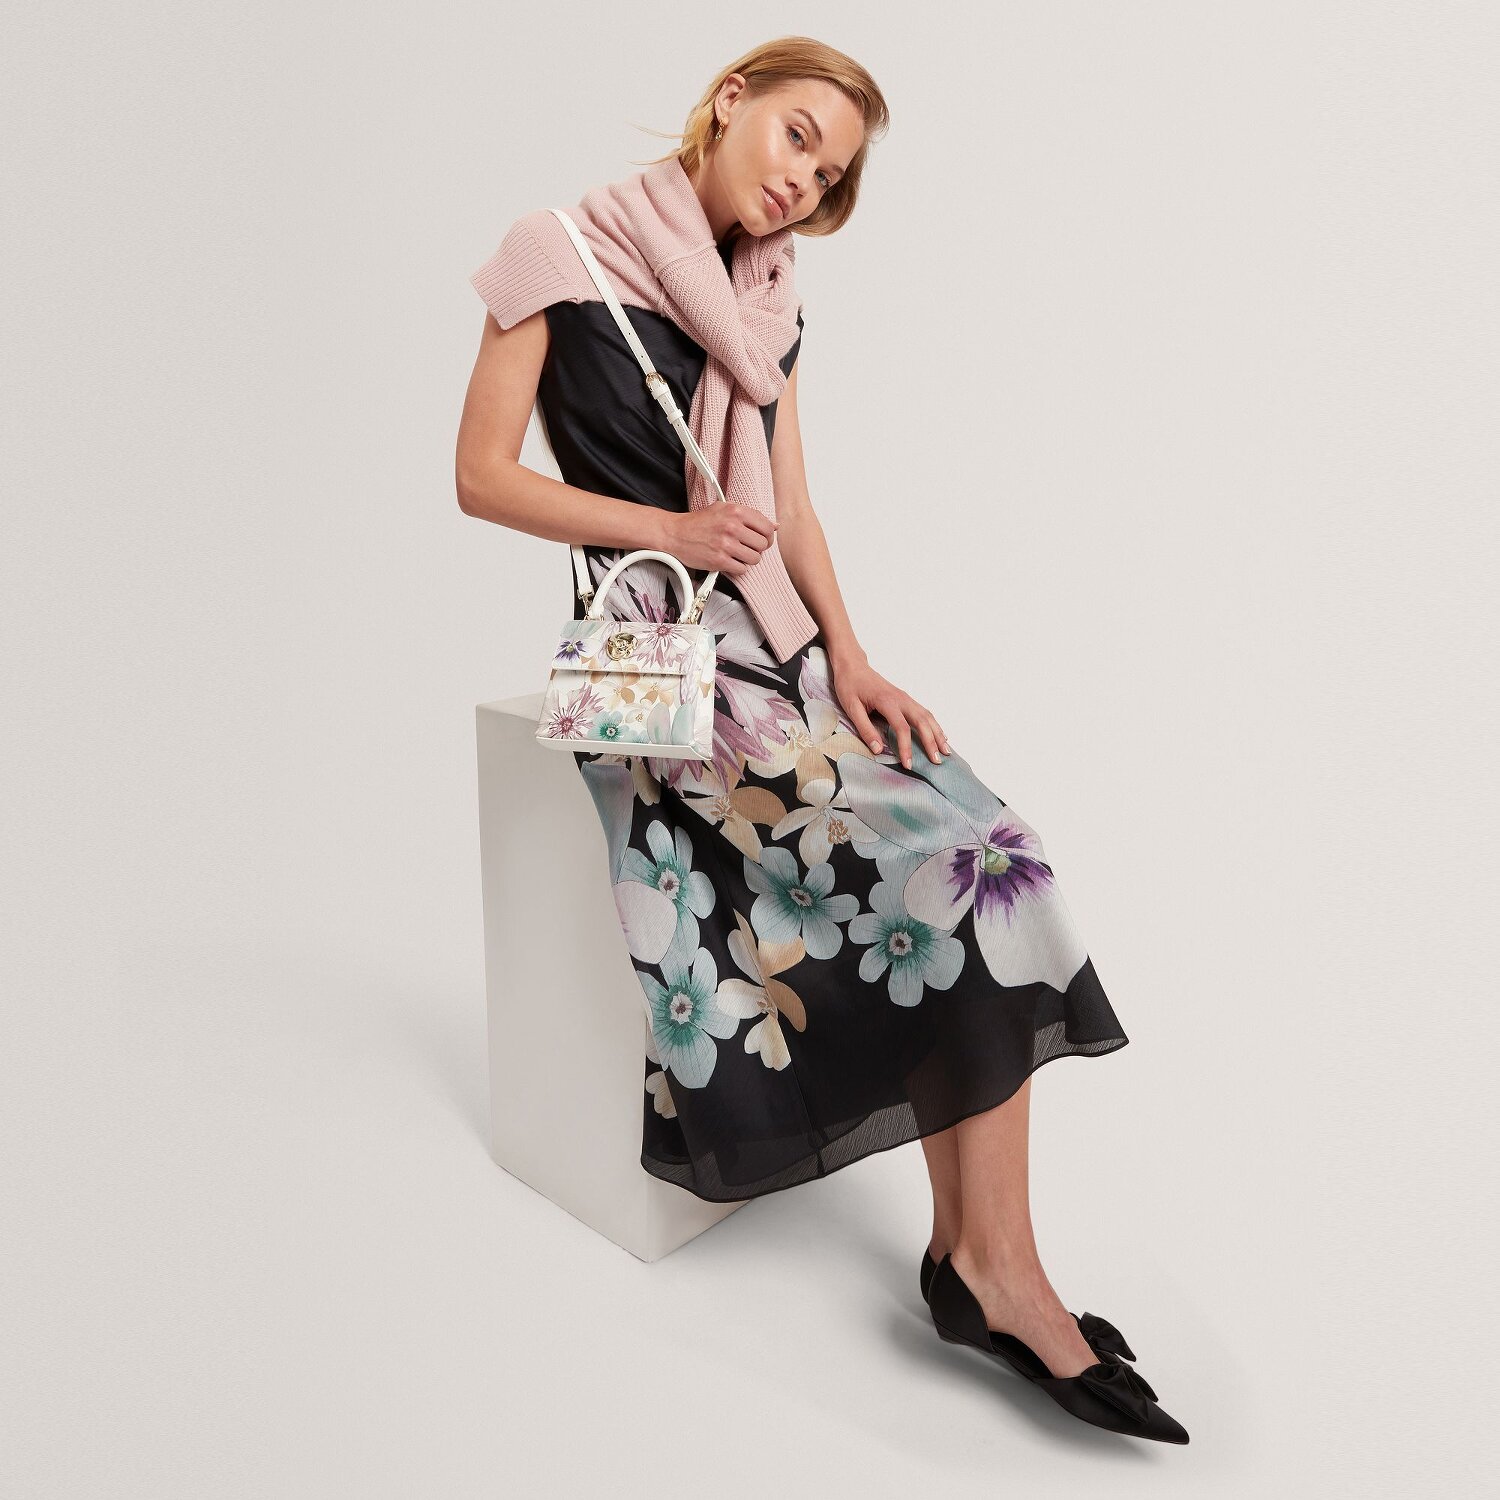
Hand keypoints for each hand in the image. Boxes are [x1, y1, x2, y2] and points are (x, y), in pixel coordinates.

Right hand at [664, 504, 777, 572]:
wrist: (676, 533)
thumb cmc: (699, 522)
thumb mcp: (724, 510)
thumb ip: (750, 516)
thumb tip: (774, 525)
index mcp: (736, 511)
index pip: (767, 527)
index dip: (767, 536)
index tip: (762, 539)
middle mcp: (732, 527)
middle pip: (762, 544)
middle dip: (757, 548)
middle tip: (747, 548)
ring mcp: (726, 545)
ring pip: (755, 559)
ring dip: (748, 559)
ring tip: (737, 554)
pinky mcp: (719, 561)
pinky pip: (742, 569)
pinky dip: (737, 568)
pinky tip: (729, 561)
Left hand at [830, 653, 952, 768]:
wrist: (853, 666)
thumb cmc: (850, 686)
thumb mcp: (851, 708)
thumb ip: (865, 729)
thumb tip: (878, 750)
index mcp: (887, 701)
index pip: (902, 728)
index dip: (906, 748)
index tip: (908, 765)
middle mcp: (901, 699)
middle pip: (922, 722)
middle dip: (931, 742)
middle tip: (936, 761)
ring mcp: (905, 697)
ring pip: (927, 716)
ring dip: (938, 734)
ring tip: (945, 751)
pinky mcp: (905, 698)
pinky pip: (924, 712)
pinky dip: (934, 725)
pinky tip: (940, 735)